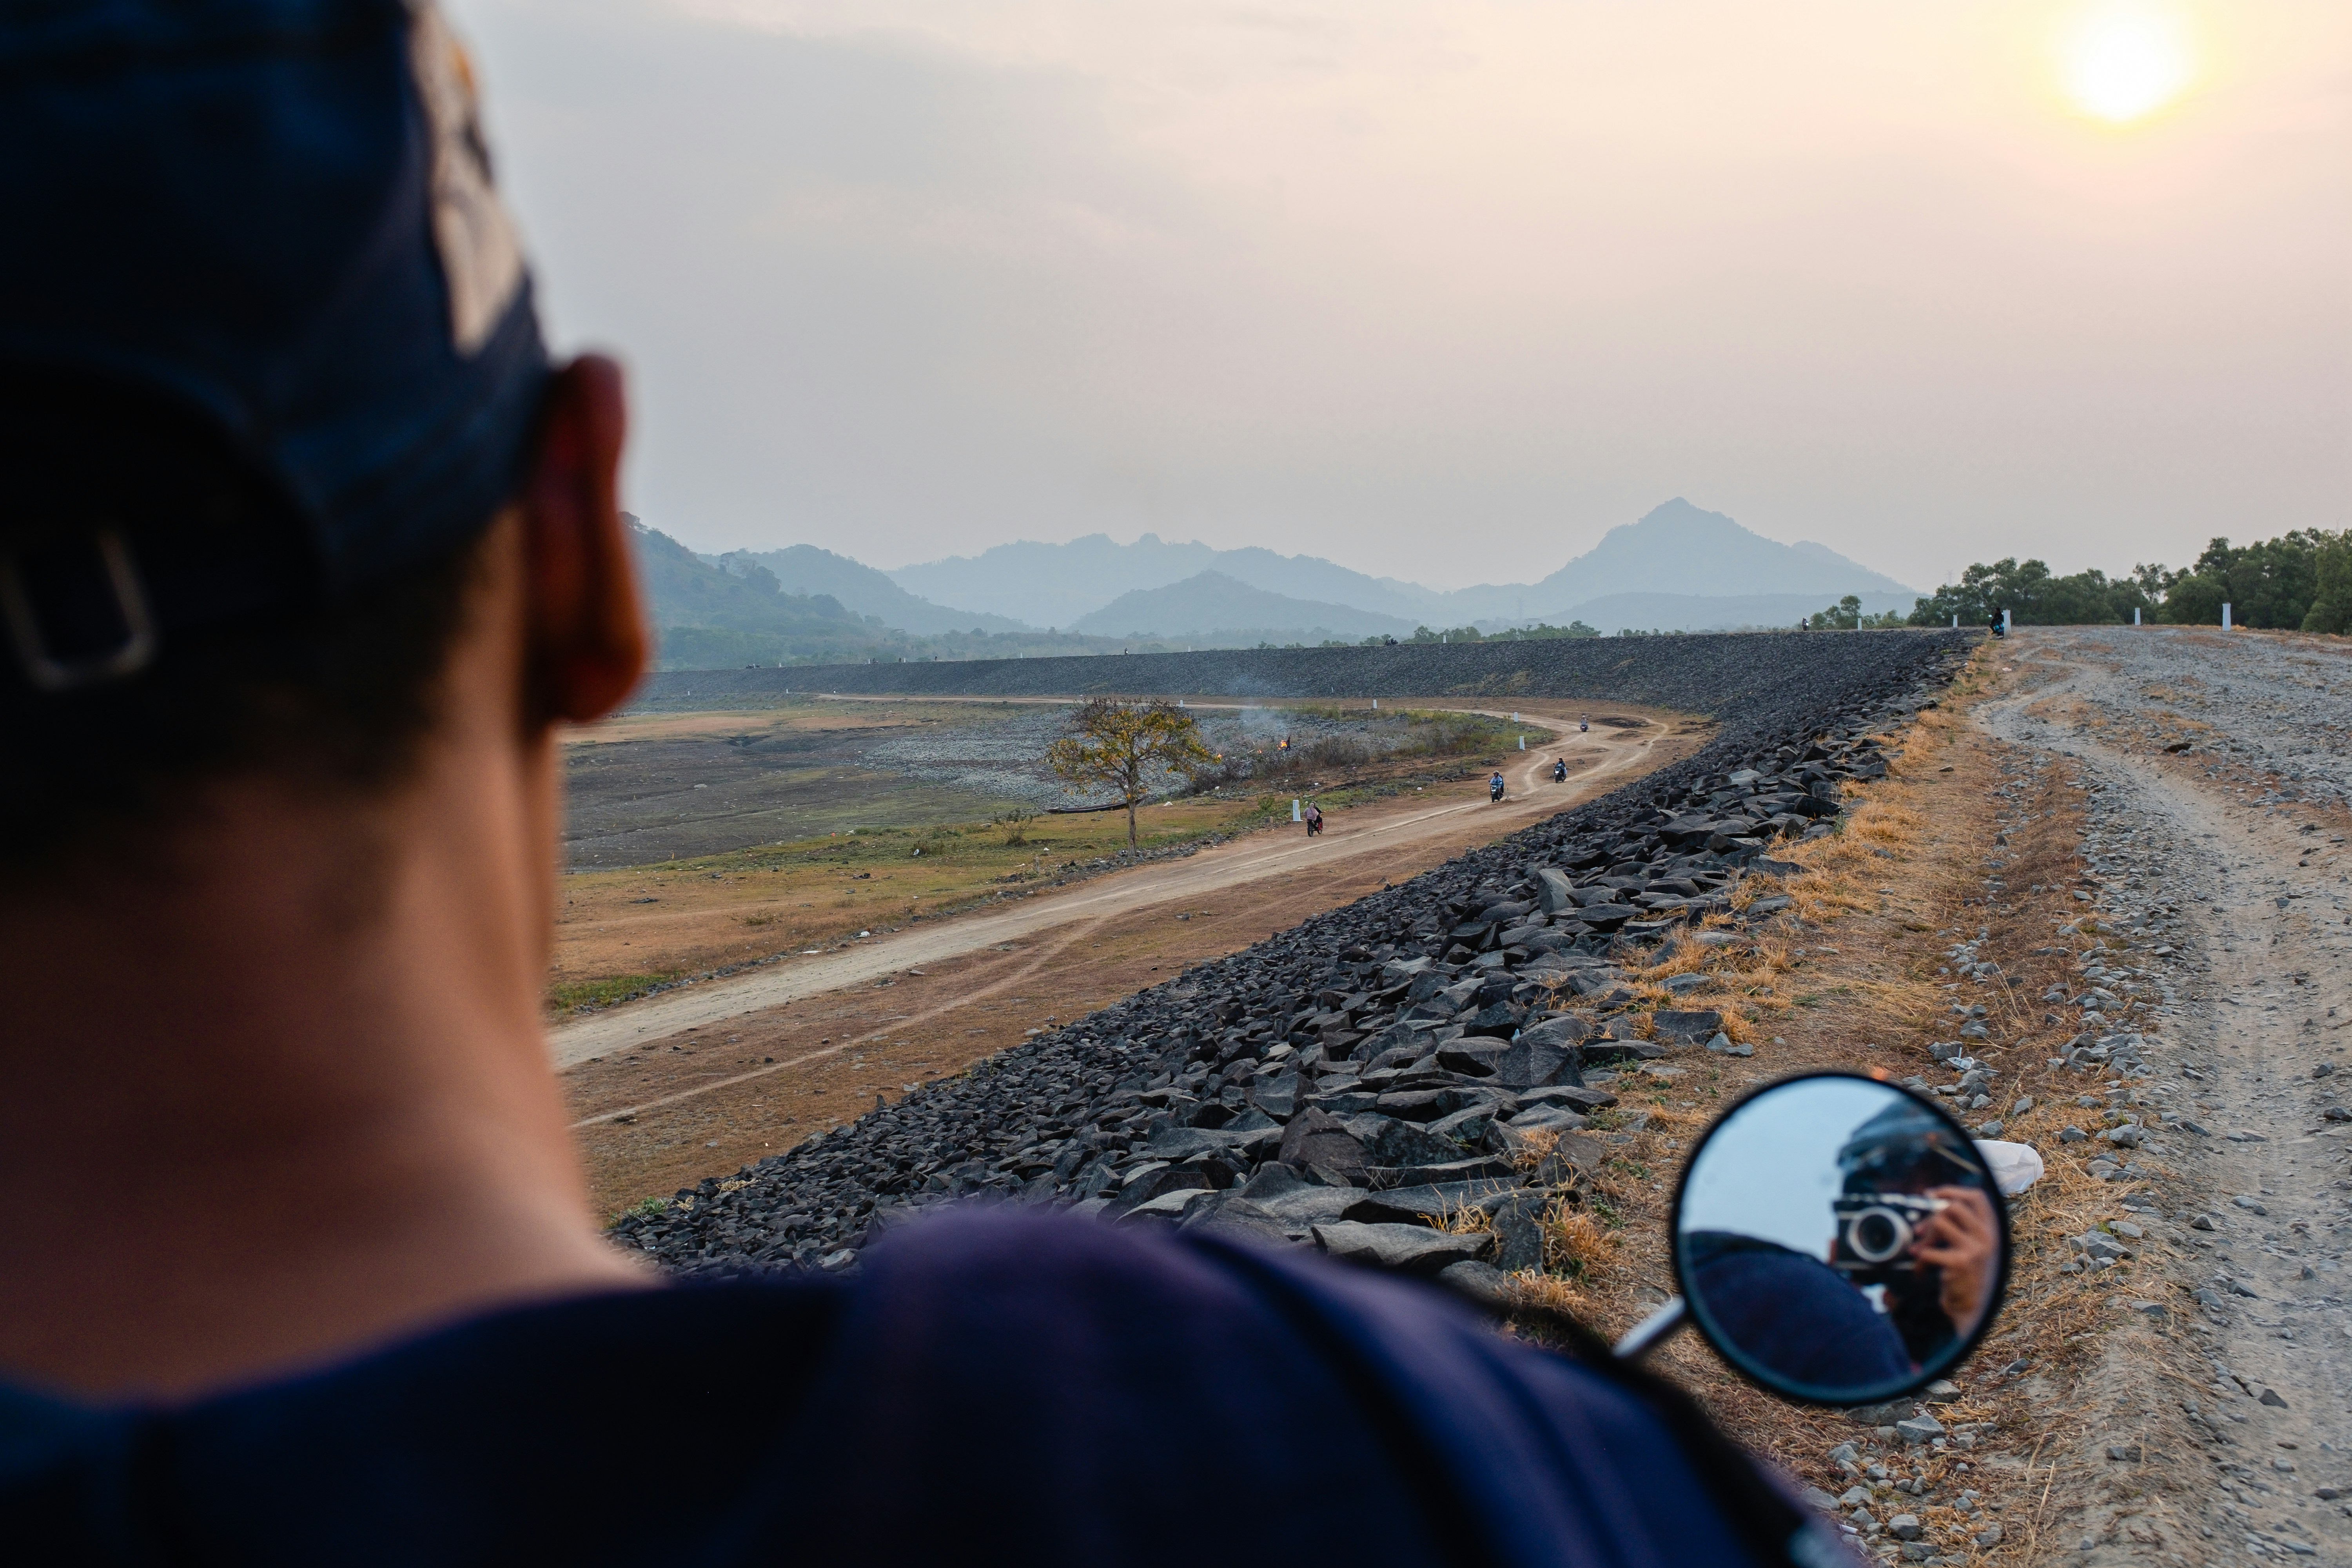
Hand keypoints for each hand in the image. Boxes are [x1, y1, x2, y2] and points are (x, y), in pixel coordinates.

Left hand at [1912, 1186, 1996, 1333]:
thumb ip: (1956, 1225)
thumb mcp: (1967, 1245)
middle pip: (1952, 1207)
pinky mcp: (1961, 1263)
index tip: (1931, 1195)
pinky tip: (1921, 1273)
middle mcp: (1987, 1237)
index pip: (1977, 1197)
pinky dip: (1919, 1262)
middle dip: (1930, 1217)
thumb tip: (1930, 1202)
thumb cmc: (1963, 1274)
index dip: (1952, 1190)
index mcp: (1990, 1230)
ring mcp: (1976, 1249)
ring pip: (1940, 1223)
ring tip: (1920, 1253)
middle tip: (1919, 1232)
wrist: (1970, 1307)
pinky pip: (1928, 1251)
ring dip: (1923, 1239)